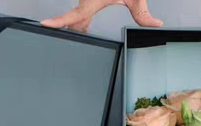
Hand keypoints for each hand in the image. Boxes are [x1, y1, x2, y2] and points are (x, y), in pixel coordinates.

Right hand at [41, 0, 161, 33]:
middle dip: (74, 33)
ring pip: (77, 17)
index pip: (72, 15)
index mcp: (92, 1)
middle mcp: (86, 0)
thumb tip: (155, 24)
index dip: (58, 21)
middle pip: (74, 21)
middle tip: (72, 47)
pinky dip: (81, 21)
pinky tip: (83, 29)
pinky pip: (80, 12)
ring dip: (79, 28)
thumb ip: (143, 13)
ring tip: (80, 39)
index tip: (45, 24)